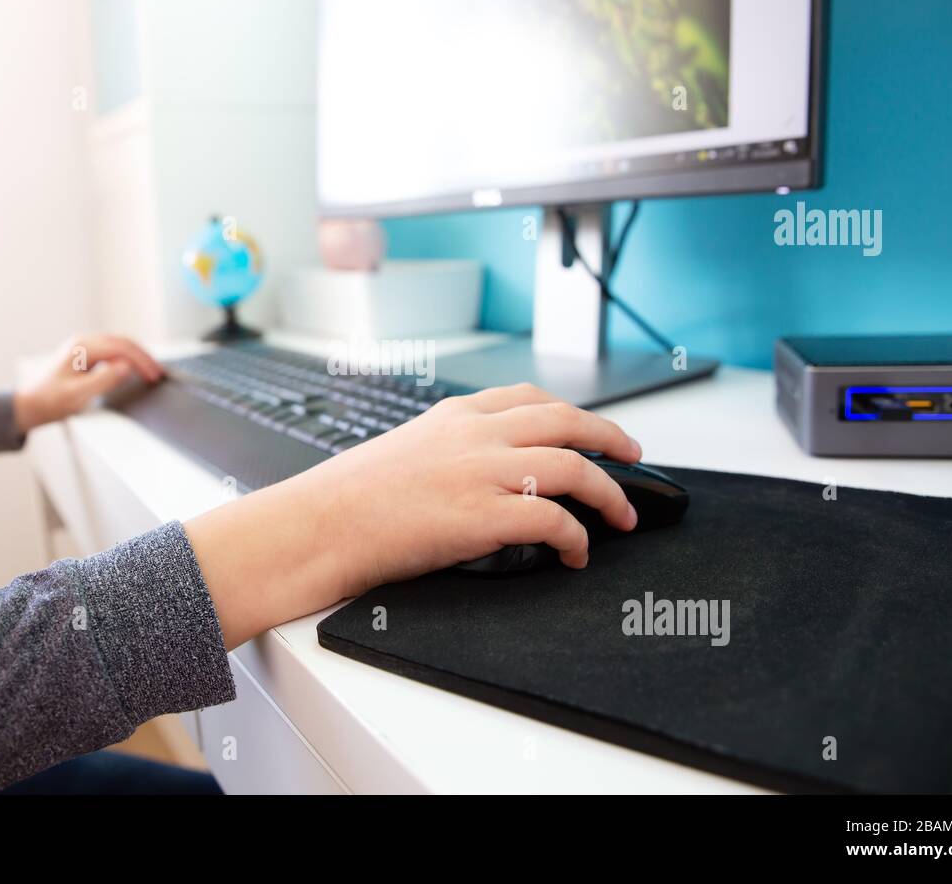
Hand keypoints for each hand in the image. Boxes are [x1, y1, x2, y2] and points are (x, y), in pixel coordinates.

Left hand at [13, 335, 163, 432]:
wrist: (28, 406)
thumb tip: (126, 368)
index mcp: (81, 348)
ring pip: (119, 345)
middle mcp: (83, 342)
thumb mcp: (77, 395)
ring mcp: (83, 347)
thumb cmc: (48, 402)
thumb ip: (104, 380)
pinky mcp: (84, 356)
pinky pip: (112, 351)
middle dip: (143, 357)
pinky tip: (134, 369)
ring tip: (151, 371)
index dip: (141, 361)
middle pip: (122, 343)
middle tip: (158, 374)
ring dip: (136, 357)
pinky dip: (127, 358)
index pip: (121, 348)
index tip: (154, 375)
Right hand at [185, 383, 641, 648]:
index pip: (529, 397)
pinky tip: (577, 553)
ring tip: (622, 517)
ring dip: (609, 493)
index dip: (573, 412)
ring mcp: (480, 472)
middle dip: (611, 438)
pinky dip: (577, 536)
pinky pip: (554, 520)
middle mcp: (474, 434)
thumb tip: (480, 474)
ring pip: (573, 465)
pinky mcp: (481, 516)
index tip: (594, 430)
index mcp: (454, 415)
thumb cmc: (348, 498)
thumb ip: (448, 450)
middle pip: (566, 420)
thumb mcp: (403, 450)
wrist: (317, 524)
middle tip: (634, 459)